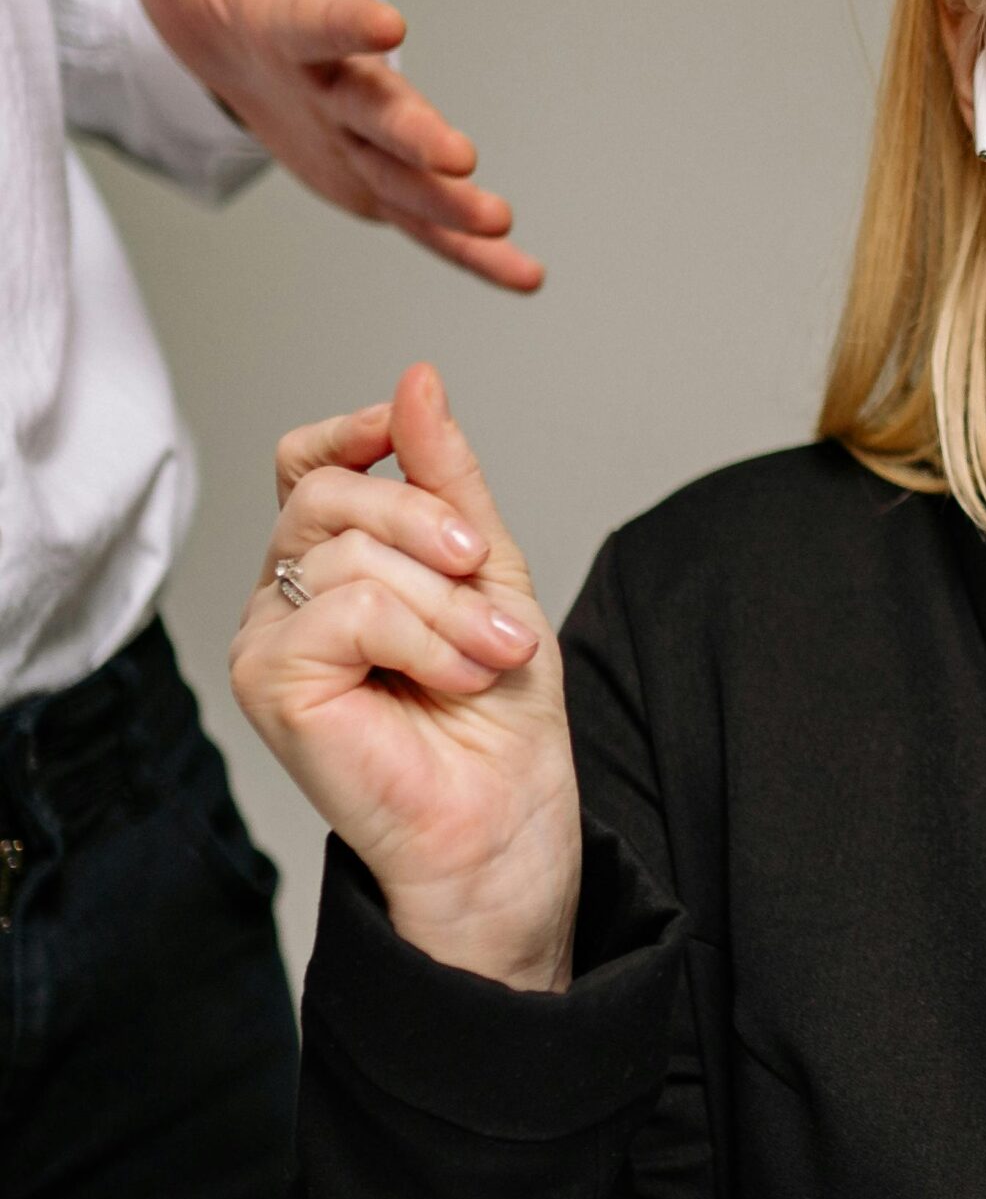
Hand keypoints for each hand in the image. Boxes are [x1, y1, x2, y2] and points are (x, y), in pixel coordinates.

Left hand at [88, 0, 536, 289]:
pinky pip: (424, 227)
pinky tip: (526, 275)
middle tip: (461, 156)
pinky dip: (475, 254)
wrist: (244, 27)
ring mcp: (364, 139)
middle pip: (382, 112)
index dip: (348, 25)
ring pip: (410, 177)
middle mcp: (342, 86)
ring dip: (453, 203)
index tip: (391, 25)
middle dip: (419, 136)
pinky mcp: (372, 184)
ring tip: (502, 224)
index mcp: (293, 29)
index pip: (318, 26)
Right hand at [230, 362, 579, 988]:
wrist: (504, 821)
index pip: (308, 462)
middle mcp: (286, 596)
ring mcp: (267, 639)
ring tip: (487, 659)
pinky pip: (346, 607)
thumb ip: (449, 479)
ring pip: (349, 552)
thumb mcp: (490, 573)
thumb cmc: (498, 716)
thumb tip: (417, 378)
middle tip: (490, 589)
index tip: (414, 432)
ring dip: (448, 604)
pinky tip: (454, 678)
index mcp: (333, 565)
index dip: (359, 433)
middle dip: (432, 527)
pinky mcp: (268, 682)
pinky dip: (424, 636)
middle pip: (327, 493)